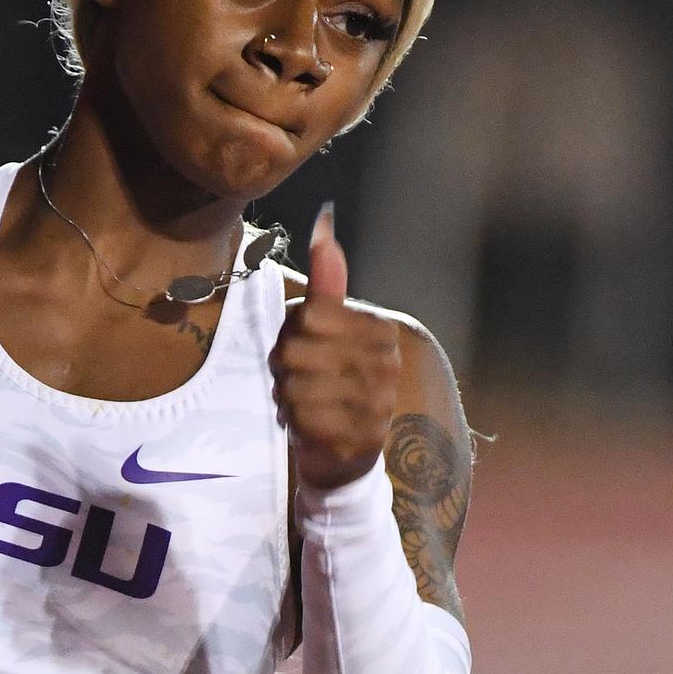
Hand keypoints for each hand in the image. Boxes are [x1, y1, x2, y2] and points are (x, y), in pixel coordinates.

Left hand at [270, 203, 400, 490]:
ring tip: (304, 404)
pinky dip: (294, 423)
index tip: (304, 349)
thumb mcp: (324, 328)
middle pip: (296, 350)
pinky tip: (309, 426)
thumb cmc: (327, 380)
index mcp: (381, 330)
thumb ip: (327, 282)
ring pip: (296, 386)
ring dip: (287, 398)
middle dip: (284, 368)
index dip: (290, 334)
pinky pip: (304, 420)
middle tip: (300, 380)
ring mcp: (379, 404)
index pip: (308, 316)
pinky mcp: (362, 439)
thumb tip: (324, 221)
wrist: (341, 452)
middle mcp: (388, 364)